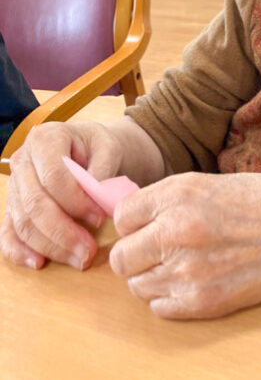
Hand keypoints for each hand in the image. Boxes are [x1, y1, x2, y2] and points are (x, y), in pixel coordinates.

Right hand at [0, 122, 124, 270]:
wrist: (86, 149)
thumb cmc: (96, 147)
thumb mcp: (108, 147)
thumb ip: (103, 168)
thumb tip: (99, 197)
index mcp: (45, 139)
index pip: (54, 176)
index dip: (76, 201)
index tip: (100, 218)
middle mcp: (23, 161)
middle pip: (35, 204)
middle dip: (63, 232)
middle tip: (89, 251)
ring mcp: (14, 186)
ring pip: (23, 223)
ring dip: (51, 246)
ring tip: (79, 259)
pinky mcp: (12, 208)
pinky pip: (8, 233)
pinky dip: (20, 252)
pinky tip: (40, 263)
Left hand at [110, 172, 260, 318]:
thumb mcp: (209, 183)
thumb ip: (170, 200)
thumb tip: (137, 217)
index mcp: (178, 194)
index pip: (122, 217)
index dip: (133, 223)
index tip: (146, 225)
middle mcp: (176, 231)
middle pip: (122, 256)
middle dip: (136, 253)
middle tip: (158, 250)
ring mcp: (187, 270)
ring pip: (137, 285)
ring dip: (152, 277)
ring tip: (181, 265)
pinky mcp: (200, 301)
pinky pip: (158, 306)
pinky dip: (169, 297)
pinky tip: (193, 281)